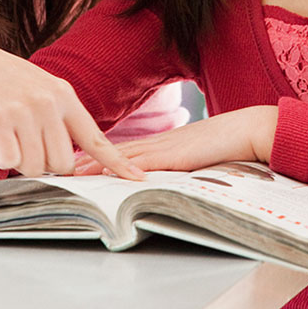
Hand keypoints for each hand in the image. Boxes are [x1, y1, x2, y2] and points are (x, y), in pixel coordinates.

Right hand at [0, 38, 143, 179]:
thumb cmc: (0, 80)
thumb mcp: (39, 90)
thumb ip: (58, 119)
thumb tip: (69, 162)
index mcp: (64, 96)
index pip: (96, 138)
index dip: (117, 163)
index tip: (138, 179)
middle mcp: (49, 103)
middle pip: (62, 164)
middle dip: (44, 166)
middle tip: (25, 146)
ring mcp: (24, 110)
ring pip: (35, 167)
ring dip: (20, 162)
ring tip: (8, 135)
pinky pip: (10, 162)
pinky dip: (2, 160)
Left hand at [74, 106, 278, 175]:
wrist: (250, 129)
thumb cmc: (231, 144)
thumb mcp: (198, 156)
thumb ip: (180, 164)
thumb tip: (164, 179)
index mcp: (162, 143)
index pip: (121, 149)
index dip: (95, 154)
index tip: (73, 162)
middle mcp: (157, 143)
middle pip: (112, 150)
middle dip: (84, 159)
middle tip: (57, 167)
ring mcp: (164, 147)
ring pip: (120, 155)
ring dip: (94, 164)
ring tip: (69, 173)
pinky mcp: (174, 155)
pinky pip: (142, 163)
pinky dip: (120, 168)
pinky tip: (105, 173)